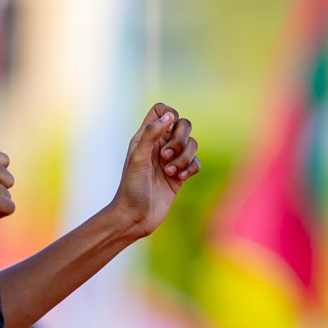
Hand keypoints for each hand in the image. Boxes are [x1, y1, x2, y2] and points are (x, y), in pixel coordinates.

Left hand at [112, 103, 199, 236]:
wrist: (135, 217)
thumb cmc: (131, 188)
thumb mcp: (138, 158)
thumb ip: (151, 134)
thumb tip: (170, 115)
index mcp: (145, 137)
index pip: (161, 110)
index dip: (169, 113)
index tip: (167, 127)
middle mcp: (159, 145)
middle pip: (183, 124)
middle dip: (180, 139)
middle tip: (165, 156)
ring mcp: (171, 160)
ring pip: (192, 144)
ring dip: (184, 157)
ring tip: (169, 172)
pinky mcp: (180, 175)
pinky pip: (196, 162)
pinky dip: (191, 168)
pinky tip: (179, 178)